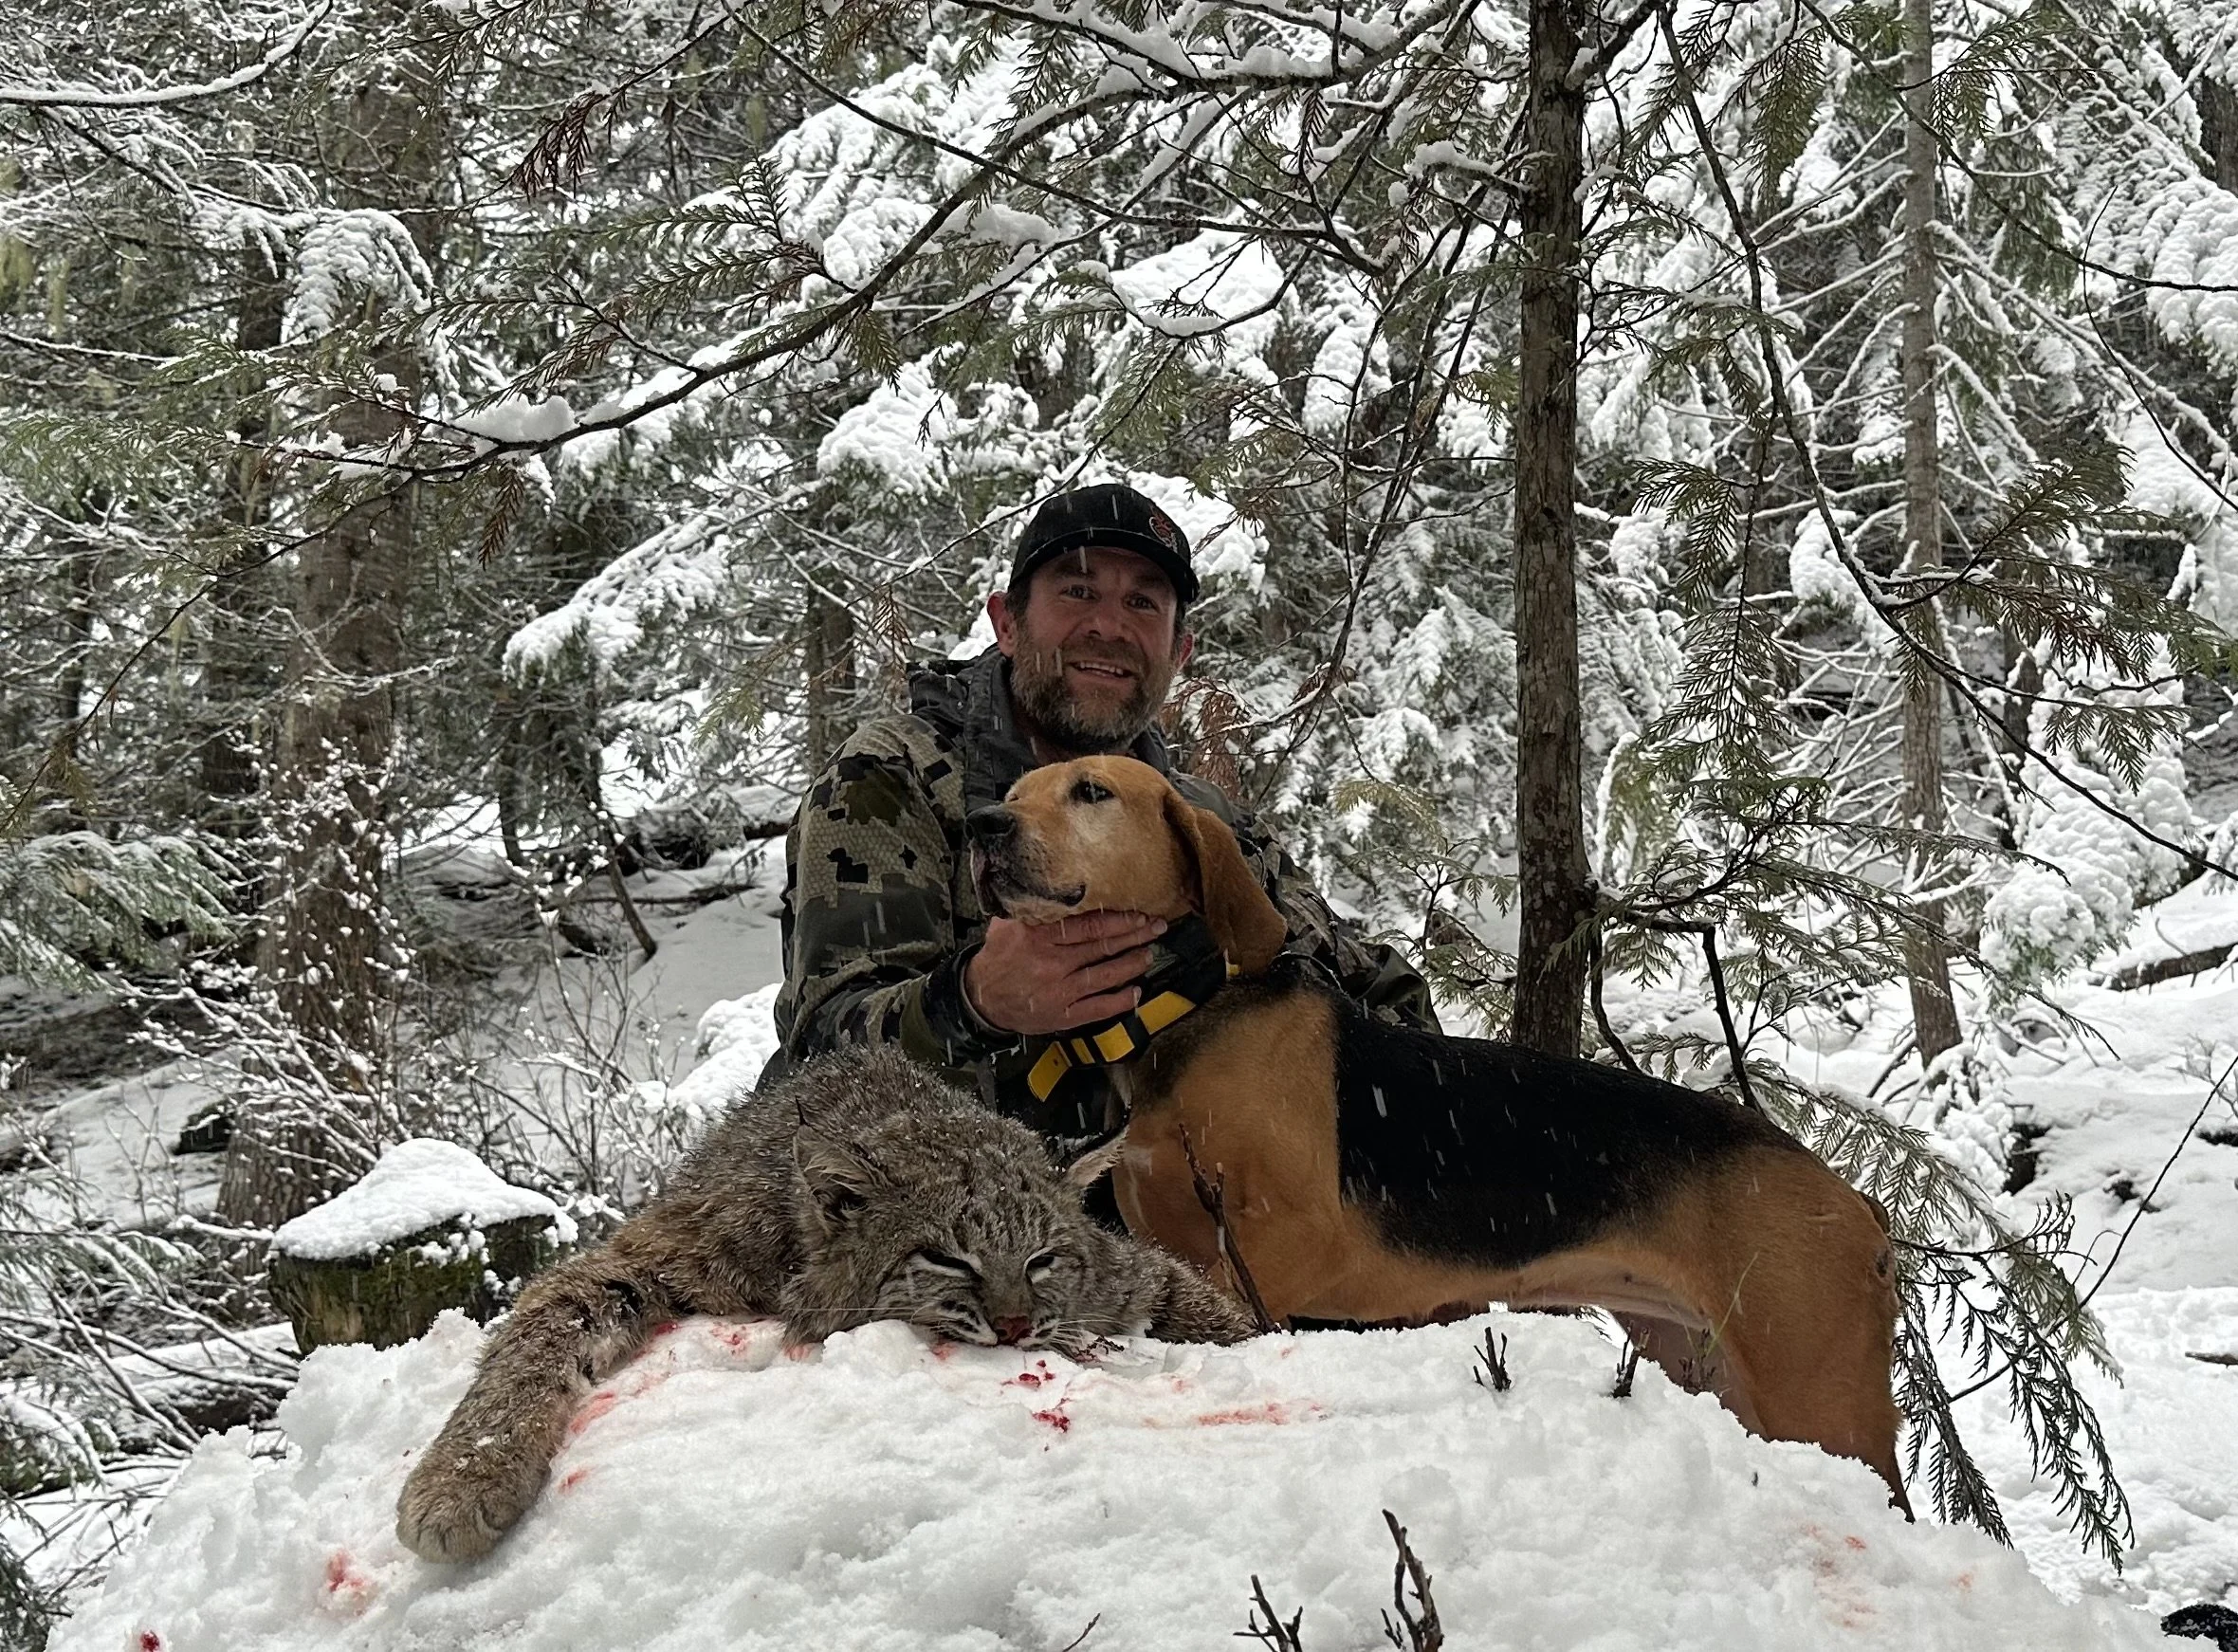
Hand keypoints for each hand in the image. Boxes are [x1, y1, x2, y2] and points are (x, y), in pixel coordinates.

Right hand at [964, 911, 1166, 1035]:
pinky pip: (1097, 1008)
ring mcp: (1059, 992)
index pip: (1087, 926)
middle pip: (1102, 948)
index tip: (1138, 915)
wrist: (980, 1000)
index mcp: (1038, 938)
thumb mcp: (1004, 926)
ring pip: (1104, 976)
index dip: (1117, 920)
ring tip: (1148, 954)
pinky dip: (1119, 1001)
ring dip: (1131, 965)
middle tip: (1156, 928)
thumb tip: (1047, 883)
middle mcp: (1052, 964)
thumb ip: (1028, 909)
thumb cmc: (997, 959)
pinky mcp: (1062, 1016)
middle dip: (1134, 937)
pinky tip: (1136, 992)